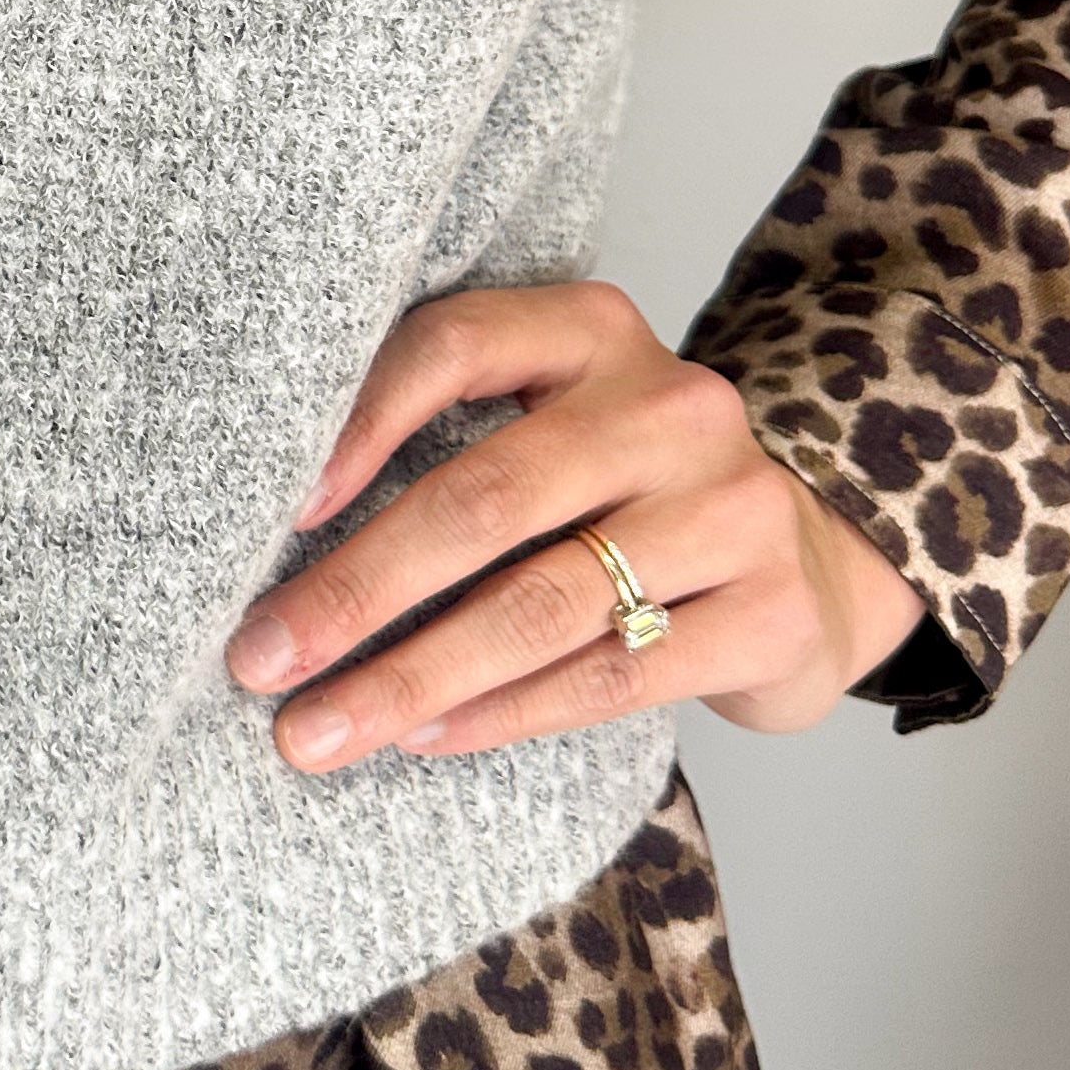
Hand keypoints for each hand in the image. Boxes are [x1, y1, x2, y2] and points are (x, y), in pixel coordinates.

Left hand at [222, 278, 927, 769]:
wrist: (812, 566)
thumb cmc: (628, 495)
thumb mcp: (553, 424)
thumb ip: (450, 434)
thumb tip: (284, 531)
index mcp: (594, 331)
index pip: (453, 347)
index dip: (356, 423)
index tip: (276, 514)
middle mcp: (672, 405)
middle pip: (484, 497)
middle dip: (355, 591)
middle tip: (258, 662)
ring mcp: (735, 508)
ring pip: (540, 604)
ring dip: (411, 678)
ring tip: (319, 729)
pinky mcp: (772, 613)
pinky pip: (609, 675)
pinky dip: (501, 714)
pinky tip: (426, 738)